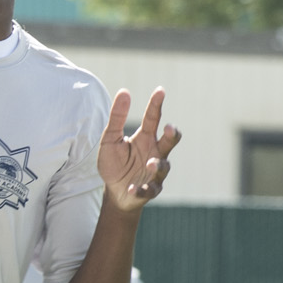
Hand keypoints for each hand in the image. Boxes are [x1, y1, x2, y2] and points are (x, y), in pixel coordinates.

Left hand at [98, 87, 180, 211]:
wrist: (114, 191)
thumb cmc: (114, 163)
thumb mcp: (110, 139)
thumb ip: (117, 118)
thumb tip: (124, 91)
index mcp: (145, 138)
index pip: (153, 118)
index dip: (156, 105)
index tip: (160, 91)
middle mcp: (155, 152)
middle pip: (170, 141)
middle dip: (172, 134)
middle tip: (168, 129)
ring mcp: (155, 171)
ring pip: (164, 166)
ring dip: (158, 165)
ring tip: (149, 163)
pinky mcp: (150, 189)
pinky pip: (151, 189)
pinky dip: (142, 189)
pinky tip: (131, 188)